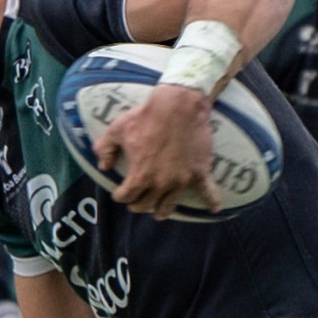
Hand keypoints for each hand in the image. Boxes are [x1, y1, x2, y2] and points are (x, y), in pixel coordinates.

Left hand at [98, 86, 216, 218]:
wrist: (178, 105)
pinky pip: (208, 191)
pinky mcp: (199, 173)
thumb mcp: (118, 128)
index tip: (120, 193)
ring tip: (159, 213)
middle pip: (146, 205)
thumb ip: (105, 148)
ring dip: (162, 211)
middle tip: (137, 201)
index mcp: (140, 175)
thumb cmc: (147, 116)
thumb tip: (104, 165)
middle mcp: (160, 183)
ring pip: (170, 206)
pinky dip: (212, 200)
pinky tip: (214, 209)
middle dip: (138, 204)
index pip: (126, 196)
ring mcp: (181, 180)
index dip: (120, 195)